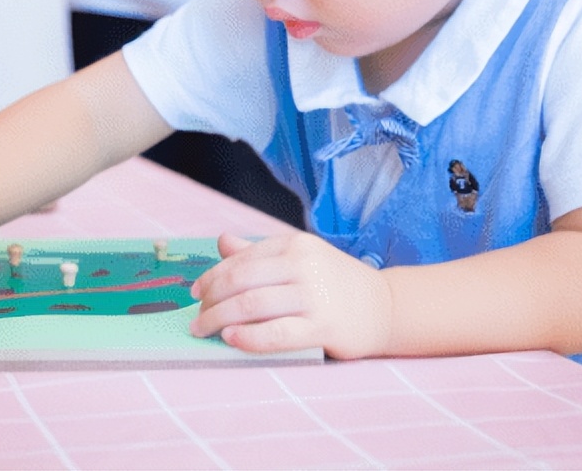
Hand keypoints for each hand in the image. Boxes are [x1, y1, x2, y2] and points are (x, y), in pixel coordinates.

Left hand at [189, 233, 392, 359]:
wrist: (386, 306)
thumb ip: (260, 252)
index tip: (196, 294)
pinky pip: (278, 332)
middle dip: (210, 301)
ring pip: (252, 304)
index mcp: (294, 244)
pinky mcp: (324, 326)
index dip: (211, 277)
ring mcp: (315, 295)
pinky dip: (249, 336)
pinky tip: (231, 339)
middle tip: (196, 318)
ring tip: (204, 331)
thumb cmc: (335, 282)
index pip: (240, 259)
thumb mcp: (301, 258)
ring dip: (219, 319)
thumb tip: (221, 242)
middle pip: (241, 281)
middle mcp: (303, 264)